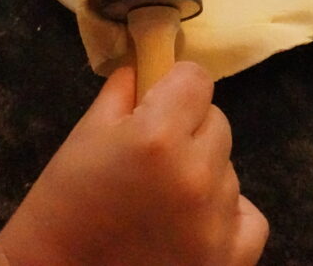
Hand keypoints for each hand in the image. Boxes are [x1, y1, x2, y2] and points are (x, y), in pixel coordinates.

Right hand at [0, 62, 268, 264]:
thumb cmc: (63, 204)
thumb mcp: (85, 134)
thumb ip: (123, 91)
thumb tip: (149, 65)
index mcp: (157, 136)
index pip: (196, 79)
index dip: (175, 85)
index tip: (158, 101)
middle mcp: (195, 174)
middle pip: (217, 121)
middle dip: (189, 129)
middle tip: (153, 156)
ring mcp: (215, 220)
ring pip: (228, 168)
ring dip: (203, 172)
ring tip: (162, 196)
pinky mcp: (228, 257)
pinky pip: (249, 216)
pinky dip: (227, 214)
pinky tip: (192, 220)